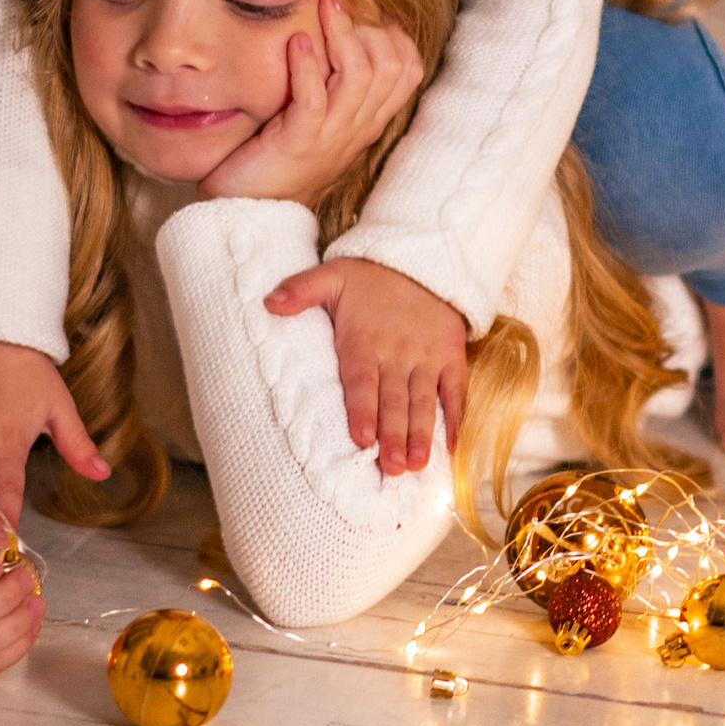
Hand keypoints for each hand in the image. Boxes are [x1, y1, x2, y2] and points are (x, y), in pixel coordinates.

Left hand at [197, 0, 422, 210]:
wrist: (247, 210)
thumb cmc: (276, 158)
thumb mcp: (315, 116)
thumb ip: (332, 83)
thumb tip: (335, 27)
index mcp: (366, 120)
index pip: (407, 71)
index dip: (394, 33)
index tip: (368, 5)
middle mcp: (357, 128)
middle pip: (391, 68)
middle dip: (371, 25)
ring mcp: (331, 138)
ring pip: (361, 78)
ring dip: (343, 36)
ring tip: (325, 6)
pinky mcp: (298, 145)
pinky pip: (315, 101)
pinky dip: (308, 68)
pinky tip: (296, 43)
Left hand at [262, 255, 467, 477]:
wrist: (422, 259)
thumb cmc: (370, 278)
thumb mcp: (331, 275)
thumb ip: (301, 290)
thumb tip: (268, 304)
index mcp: (364, 339)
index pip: (361, 380)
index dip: (362, 410)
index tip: (362, 439)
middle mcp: (397, 351)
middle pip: (394, 399)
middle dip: (393, 435)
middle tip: (391, 467)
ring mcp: (427, 355)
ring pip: (424, 400)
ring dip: (421, 434)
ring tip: (416, 464)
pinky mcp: (451, 355)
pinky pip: (455, 389)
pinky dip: (456, 417)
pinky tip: (451, 447)